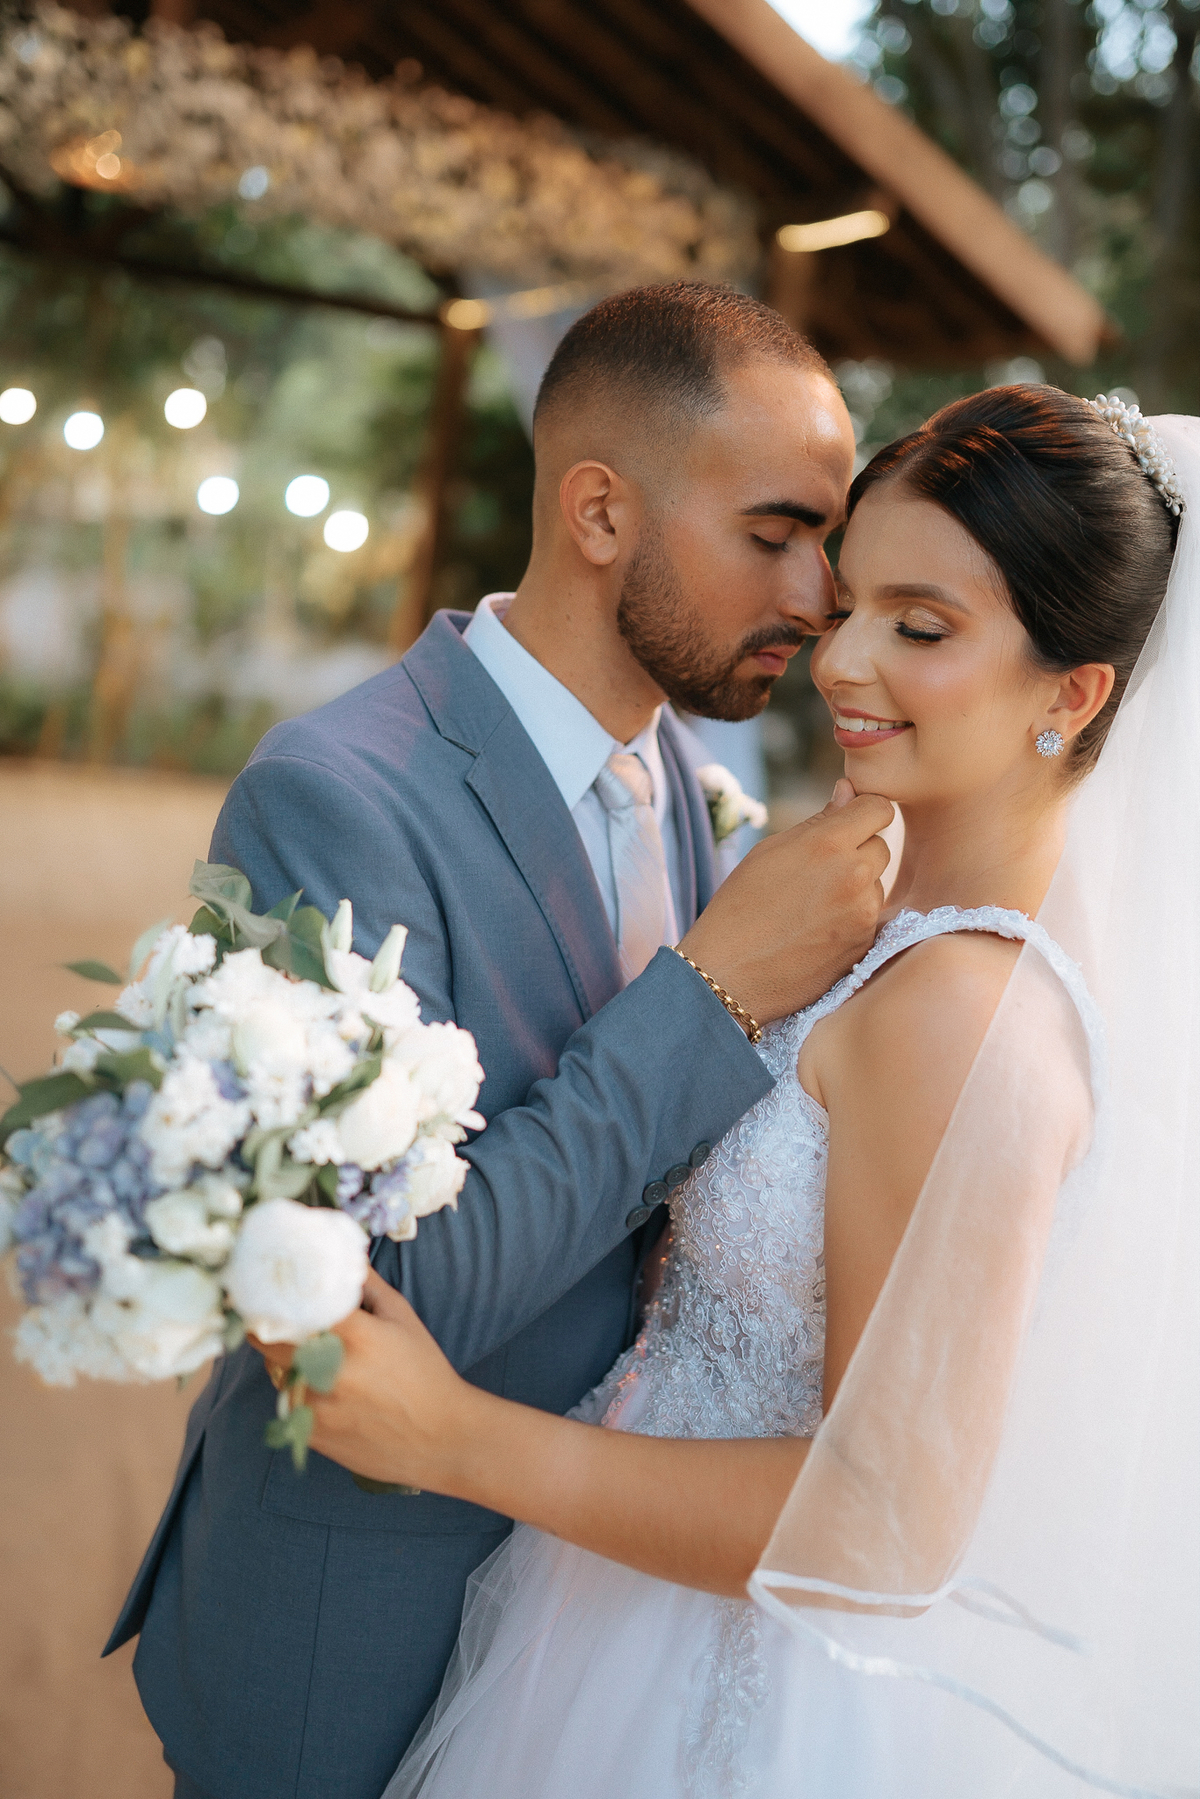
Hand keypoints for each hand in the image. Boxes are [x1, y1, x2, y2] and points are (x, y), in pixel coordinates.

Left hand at [251, 1270, 473, 1489]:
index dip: (272, 1291)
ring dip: (285, 1359)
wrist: (441, 1439)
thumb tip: (338, 1250)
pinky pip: (287, 1402)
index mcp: (354, 1334)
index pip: (292, 1302)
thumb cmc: (425, 1372)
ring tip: (315, 1357)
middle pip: (267, 1338)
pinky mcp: (311, 1434)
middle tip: (274, 1314)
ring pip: (275, 1370)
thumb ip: (365, 1283)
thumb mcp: (401, 1318)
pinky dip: (297, 1390)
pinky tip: (327, 1390)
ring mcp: (316, 1406)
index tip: (262, 1282)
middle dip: (268, 1324)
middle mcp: (329, 1370)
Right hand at [678, 779, 892, 1024]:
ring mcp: (863, 913)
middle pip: (881, 845)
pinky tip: (817, 929)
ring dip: (856, 886)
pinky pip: (870, 916)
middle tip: (818, 871)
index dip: (864, 812)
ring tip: (812, 905)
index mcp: (827, 844)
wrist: (729, 974)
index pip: (879, 808)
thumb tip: (849, 790)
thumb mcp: (770, 852)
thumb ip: (818, 820)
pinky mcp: (865, 944)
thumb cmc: (740, 906)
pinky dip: (852, 918)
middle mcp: (853, 875)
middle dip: (858, 850)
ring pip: (876, 883)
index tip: (848, 823)